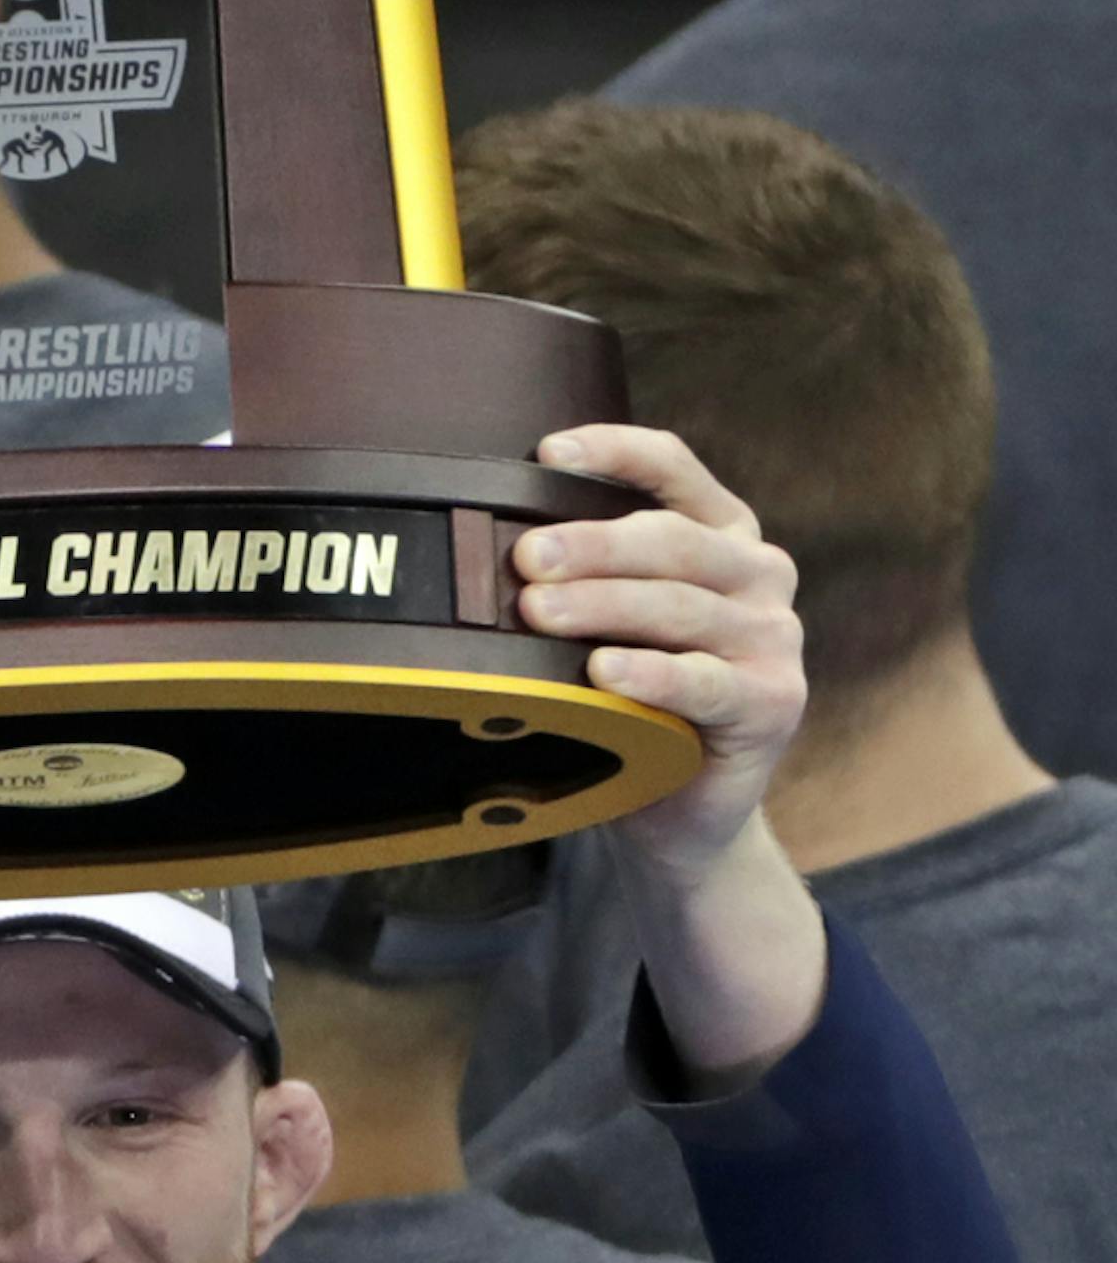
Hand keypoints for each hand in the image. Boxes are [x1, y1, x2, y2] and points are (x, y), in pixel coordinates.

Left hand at [514, 424, 820, 1081]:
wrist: (679, 812)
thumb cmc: (634, 702)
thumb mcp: (611, 624)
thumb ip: (582, 574)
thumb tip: (488, 537)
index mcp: (723, 534)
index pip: (672, 468)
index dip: (613, 450)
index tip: (544, 453)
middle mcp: (758, 575)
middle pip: (670, 540)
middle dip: (590, 545)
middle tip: (523, 560)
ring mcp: (773, 638)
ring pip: (680, 607)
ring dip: (604, 604)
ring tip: (539, 612)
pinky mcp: (773, 702)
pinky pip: (705, 681)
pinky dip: (650, 674)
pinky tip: (602, 672)